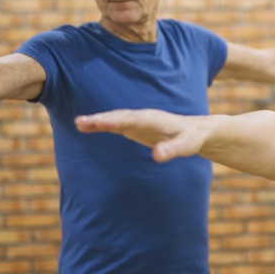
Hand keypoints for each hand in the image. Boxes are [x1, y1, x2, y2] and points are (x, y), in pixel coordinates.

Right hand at [75, 109, 208, 161]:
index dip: (115, 121)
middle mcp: (143, 117)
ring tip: (78, 123)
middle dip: (100, 119)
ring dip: (98, 120)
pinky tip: (87, 126)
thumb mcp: (186, 146)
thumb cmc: (191, 138)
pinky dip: (102, 124)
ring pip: (115, 118)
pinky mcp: (135, 126)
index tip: (99, 122)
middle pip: (119, 117)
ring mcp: (138, 120)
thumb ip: (172, 150)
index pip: (131, 120)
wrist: (196, 129)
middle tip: (80, 122)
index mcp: (154, 120)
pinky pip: (116, 123)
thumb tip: (157, 156)